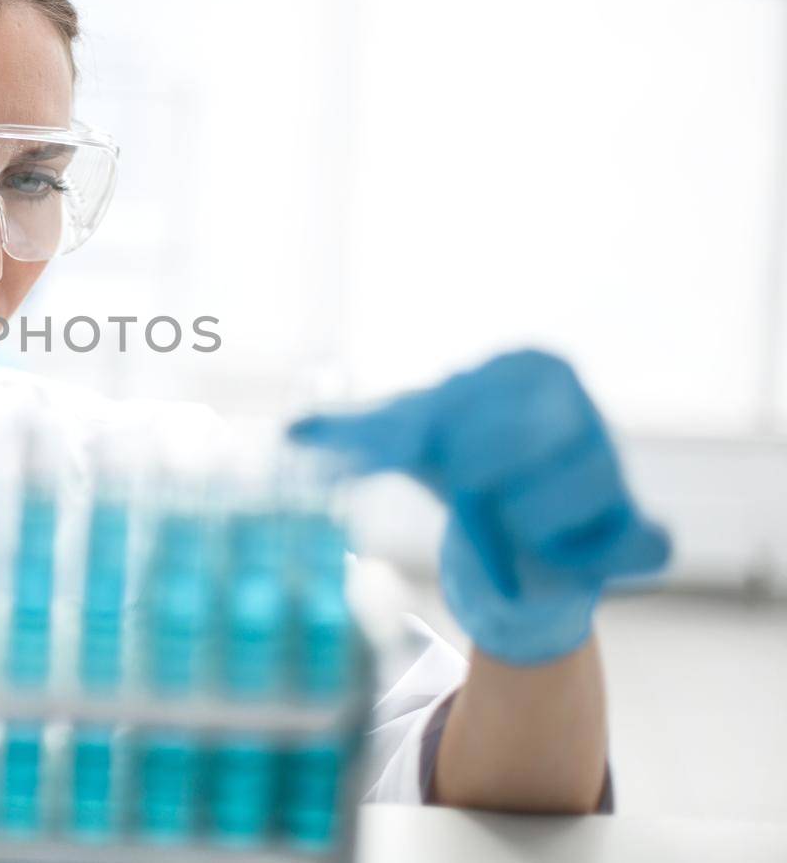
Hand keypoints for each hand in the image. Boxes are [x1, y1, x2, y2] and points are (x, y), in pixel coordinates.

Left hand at [288, 349, 670, 664]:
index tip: (439, 458)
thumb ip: (351, 433)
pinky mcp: (642, 531)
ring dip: (510, 532)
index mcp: (530, 367)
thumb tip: (289, 433)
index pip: (460, 410)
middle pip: (492, 462)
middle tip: (474, 490)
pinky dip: (577, 565)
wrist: (516, 536)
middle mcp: (582, 406)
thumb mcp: (406, 441)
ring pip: (536, 517)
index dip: (438, 447)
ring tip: (516, 518)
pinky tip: (563, 549)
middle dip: (470, 490)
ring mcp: (617, 467)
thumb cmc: (460, 463)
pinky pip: (605, 555)